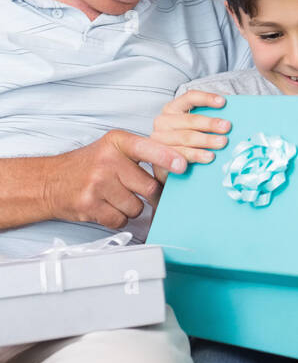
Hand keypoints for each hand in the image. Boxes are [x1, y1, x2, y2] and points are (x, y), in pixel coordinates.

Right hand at [45, 130, 191, 230]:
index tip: (183, 166)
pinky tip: (106, 207)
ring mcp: (98, 183)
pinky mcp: (90, 205)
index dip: (168, 157)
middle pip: (149, 186)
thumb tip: (177, 166)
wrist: (49, 181)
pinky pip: (120, 220)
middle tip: (145, 194)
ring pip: (136, 207)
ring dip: (131, 208)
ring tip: (115, 197)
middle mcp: (107, 160)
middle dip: (152, 196)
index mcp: (117, 142)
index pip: (148, 148)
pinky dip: (117, 219)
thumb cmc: (88, 165)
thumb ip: (140, 154)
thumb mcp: (112, 148)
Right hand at [151, 91, 230, 179]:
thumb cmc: (183, 141)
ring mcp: (159, 139)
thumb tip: (230, 111)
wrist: (165, 164)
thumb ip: (207, 117)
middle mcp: (163, 121)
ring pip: (186, 137)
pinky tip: (209, 156)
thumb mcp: (192, 126)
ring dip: (206, 140)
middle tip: (227, 127)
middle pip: (190, 120)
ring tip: (222, 142)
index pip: (190, 98)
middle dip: (210, 124)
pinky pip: (181, 154)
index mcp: (172, 108)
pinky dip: (196, 155)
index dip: (206, 98)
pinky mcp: (160, 156)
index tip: (223, 102)